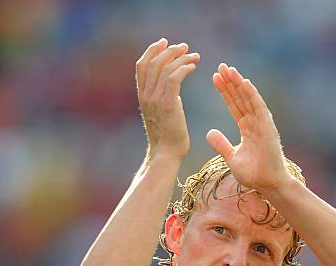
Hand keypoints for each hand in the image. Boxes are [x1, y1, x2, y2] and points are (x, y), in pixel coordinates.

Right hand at [136, 38, 199, 160]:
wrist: (166, 154)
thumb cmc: (167, 139)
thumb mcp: (160, 113)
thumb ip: (162, 97)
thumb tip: (171, 87)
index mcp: (142, 96)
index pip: (141, 65)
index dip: (152, 50)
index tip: (165, 42)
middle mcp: (146, 95)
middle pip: (153, 62)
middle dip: (169, 50)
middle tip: (184, 47)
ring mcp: (155, 99)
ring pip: (165, 68)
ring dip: (181, 58)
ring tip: (194, 56)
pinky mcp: (168, 104)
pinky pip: (175, 77)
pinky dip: (184, 68)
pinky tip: (193, 67)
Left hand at [207, 64, 289, 191]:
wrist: (268, 185)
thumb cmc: (254, 174)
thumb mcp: (231, 158)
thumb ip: (222, 144)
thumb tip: (209, 133)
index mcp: (247, 128)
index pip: (233, 105)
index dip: (224, 92)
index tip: (214, 78)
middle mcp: (255, 123)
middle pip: (240, 98)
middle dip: (230, 82)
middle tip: (221, 66)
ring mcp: (262, 124)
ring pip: (249, 99)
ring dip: (239, 83)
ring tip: (229, 69)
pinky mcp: (268, 128)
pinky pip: (259, 108)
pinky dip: (252, 95)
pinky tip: (244, 82)